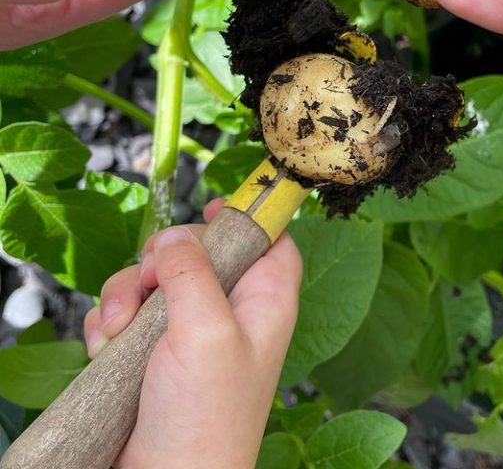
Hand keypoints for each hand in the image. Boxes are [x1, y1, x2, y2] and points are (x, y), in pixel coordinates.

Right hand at [83, 200, 302, 467]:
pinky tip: (108, 348)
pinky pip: (130, 312)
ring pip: (158, 280)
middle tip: (149, 279)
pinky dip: (112, 322)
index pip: (272, 241)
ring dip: (127, 294)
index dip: (247, 218)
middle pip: (203, 251)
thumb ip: (195, 273)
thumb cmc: (205, 419)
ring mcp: (192, 331)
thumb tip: (180, 235)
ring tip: (119, 329)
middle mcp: (232, 312)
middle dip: (165, 258)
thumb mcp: (207, 332)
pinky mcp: (156, 350)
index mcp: (264, 302)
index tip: (212, 206)